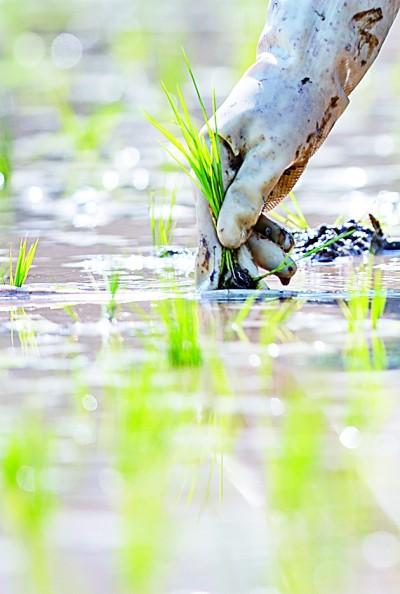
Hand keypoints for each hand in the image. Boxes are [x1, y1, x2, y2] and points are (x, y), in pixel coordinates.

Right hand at [196, 51, 348, 289]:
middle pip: (226, 224)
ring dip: (263, 249)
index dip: (214, 249)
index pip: (207, 213)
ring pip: (245, 226)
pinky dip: (273, 235)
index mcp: (209, 159)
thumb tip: (226, 239)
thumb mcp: (270, 149)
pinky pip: (261, 218)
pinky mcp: (259, 185)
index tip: (220, 282)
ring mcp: (240, 181)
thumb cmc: (289, 104)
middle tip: (273, 277)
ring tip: (288, 269)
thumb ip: (247, 194)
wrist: (314, 76)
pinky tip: (287, 249)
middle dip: (247, 254)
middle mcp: (220, 174)